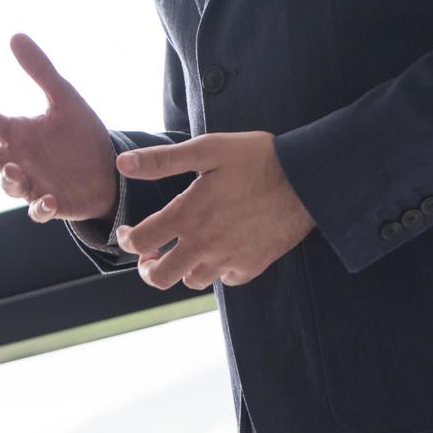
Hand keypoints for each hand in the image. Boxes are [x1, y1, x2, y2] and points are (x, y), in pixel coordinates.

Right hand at [0, 34, 118, 222]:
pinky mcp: (51, 203)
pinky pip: (37, 210)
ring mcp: (32, 182)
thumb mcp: (64, 97)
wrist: (109, 166)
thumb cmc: (79, 133)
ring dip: (8, 180)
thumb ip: (40, 70)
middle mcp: (19, 158)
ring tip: (14, 171)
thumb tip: (15, 35)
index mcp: (17, 132)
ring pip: (8, 186)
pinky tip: (49, 200)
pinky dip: (39, 208)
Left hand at [114, 132, 314, 289]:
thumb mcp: (208, 149)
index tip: (127, 233)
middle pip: (159, 277)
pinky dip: (216, 272)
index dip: (125, 239)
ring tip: (183, 253)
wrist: (309, 179)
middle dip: (147, 268)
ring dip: (181, 270)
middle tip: (150, 256)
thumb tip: (123, 164)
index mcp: (188, 215)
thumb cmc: (259, 158)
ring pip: (191, 282)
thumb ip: (163, 160)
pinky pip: (225, 281)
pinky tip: (218, 254)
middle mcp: (204, 244)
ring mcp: (229, 259)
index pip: (140, 241)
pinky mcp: (252, 266)